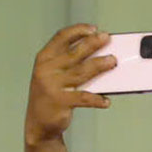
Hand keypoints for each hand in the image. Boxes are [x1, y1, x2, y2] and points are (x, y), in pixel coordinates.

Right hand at [25, 24, 115, 146]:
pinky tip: (106, 101)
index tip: (93, 28)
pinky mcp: (60, 102)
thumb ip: (71, 64)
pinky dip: (97, 99)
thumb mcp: (55, 75)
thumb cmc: (51, 95)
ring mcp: (52, 85)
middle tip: (107, 38)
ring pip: (81, 72)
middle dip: (92, 44)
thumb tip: (100, 55)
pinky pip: (83, 98)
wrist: (39, 123)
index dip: (78, 31)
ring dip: (99, 65)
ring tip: (113, 61)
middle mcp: (46, 69)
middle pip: (74, 52)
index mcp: (44, 58)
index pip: (61, 38)